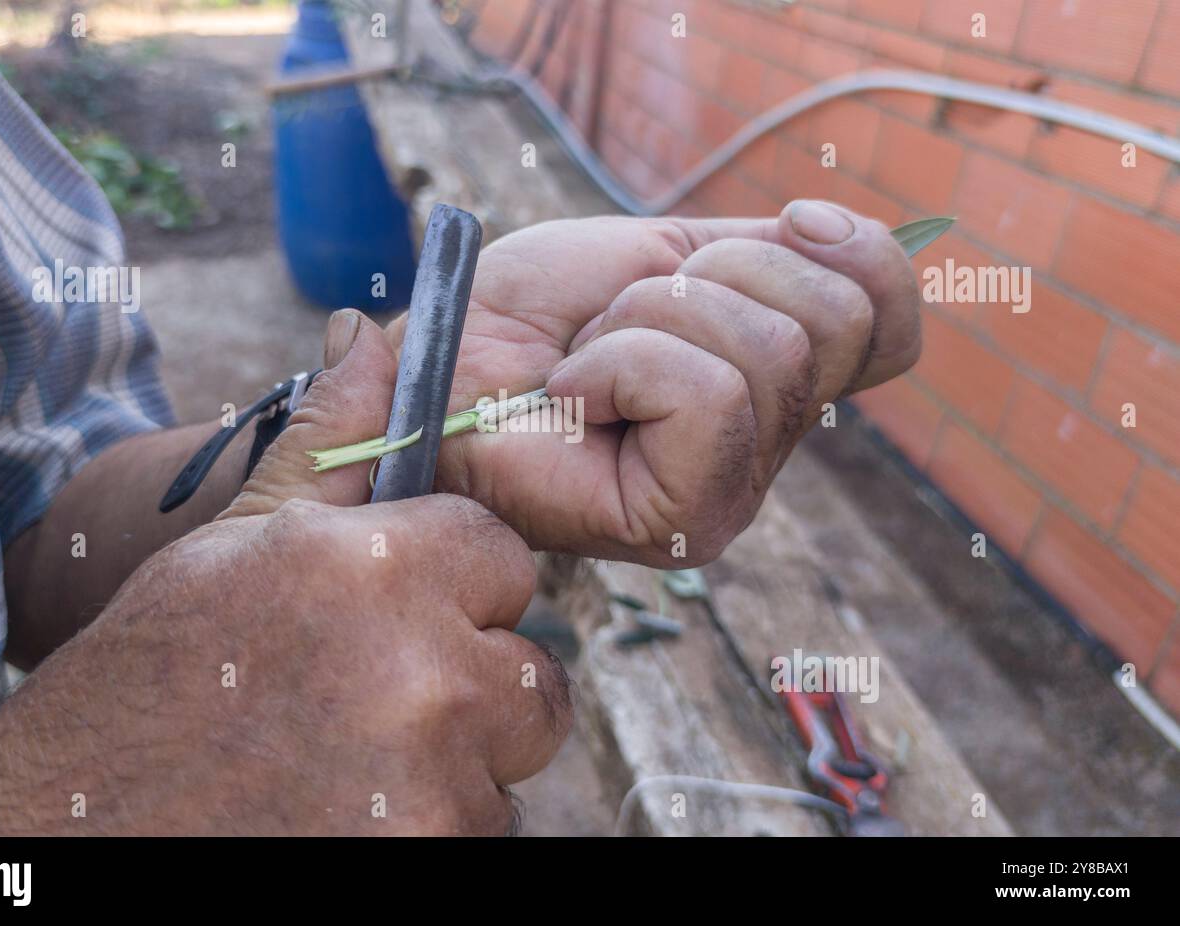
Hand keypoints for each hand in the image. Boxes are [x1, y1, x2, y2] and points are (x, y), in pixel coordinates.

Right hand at [0, 362, 568, 835]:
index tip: (406, 613)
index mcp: (377, 569)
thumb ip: (328, 445)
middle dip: (472, 681)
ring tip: (347, 758)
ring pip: (508, 758)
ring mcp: (432, 780)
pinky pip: (484, 826)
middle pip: (530, 672)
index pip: (505, 558)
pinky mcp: (429, 852)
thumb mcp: (232, 543)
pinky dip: (432, 822)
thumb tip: (367, 337)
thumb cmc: (150, 679)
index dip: (458, 587)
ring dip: (455, 760)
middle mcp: (422, 671)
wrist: (74, 827)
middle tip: (376, 697)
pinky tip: (348, 809)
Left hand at [391, 199, 921, 564]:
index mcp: (777, 390)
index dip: (857, 256)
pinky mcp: (682, 519)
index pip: (893, 326)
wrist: (443, 359)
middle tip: (621, 319)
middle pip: (830, 323)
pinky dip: (622, 361)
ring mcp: (731, 495)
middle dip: (705, 280)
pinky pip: (705, 391)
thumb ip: (767, 256)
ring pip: (767, 351)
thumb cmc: (535, 317)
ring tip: (588, 358)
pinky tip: (576, 393)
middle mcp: (768, 453)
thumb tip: (836, 228)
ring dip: (648, 319)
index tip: (789, 225)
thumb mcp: (666, 256)